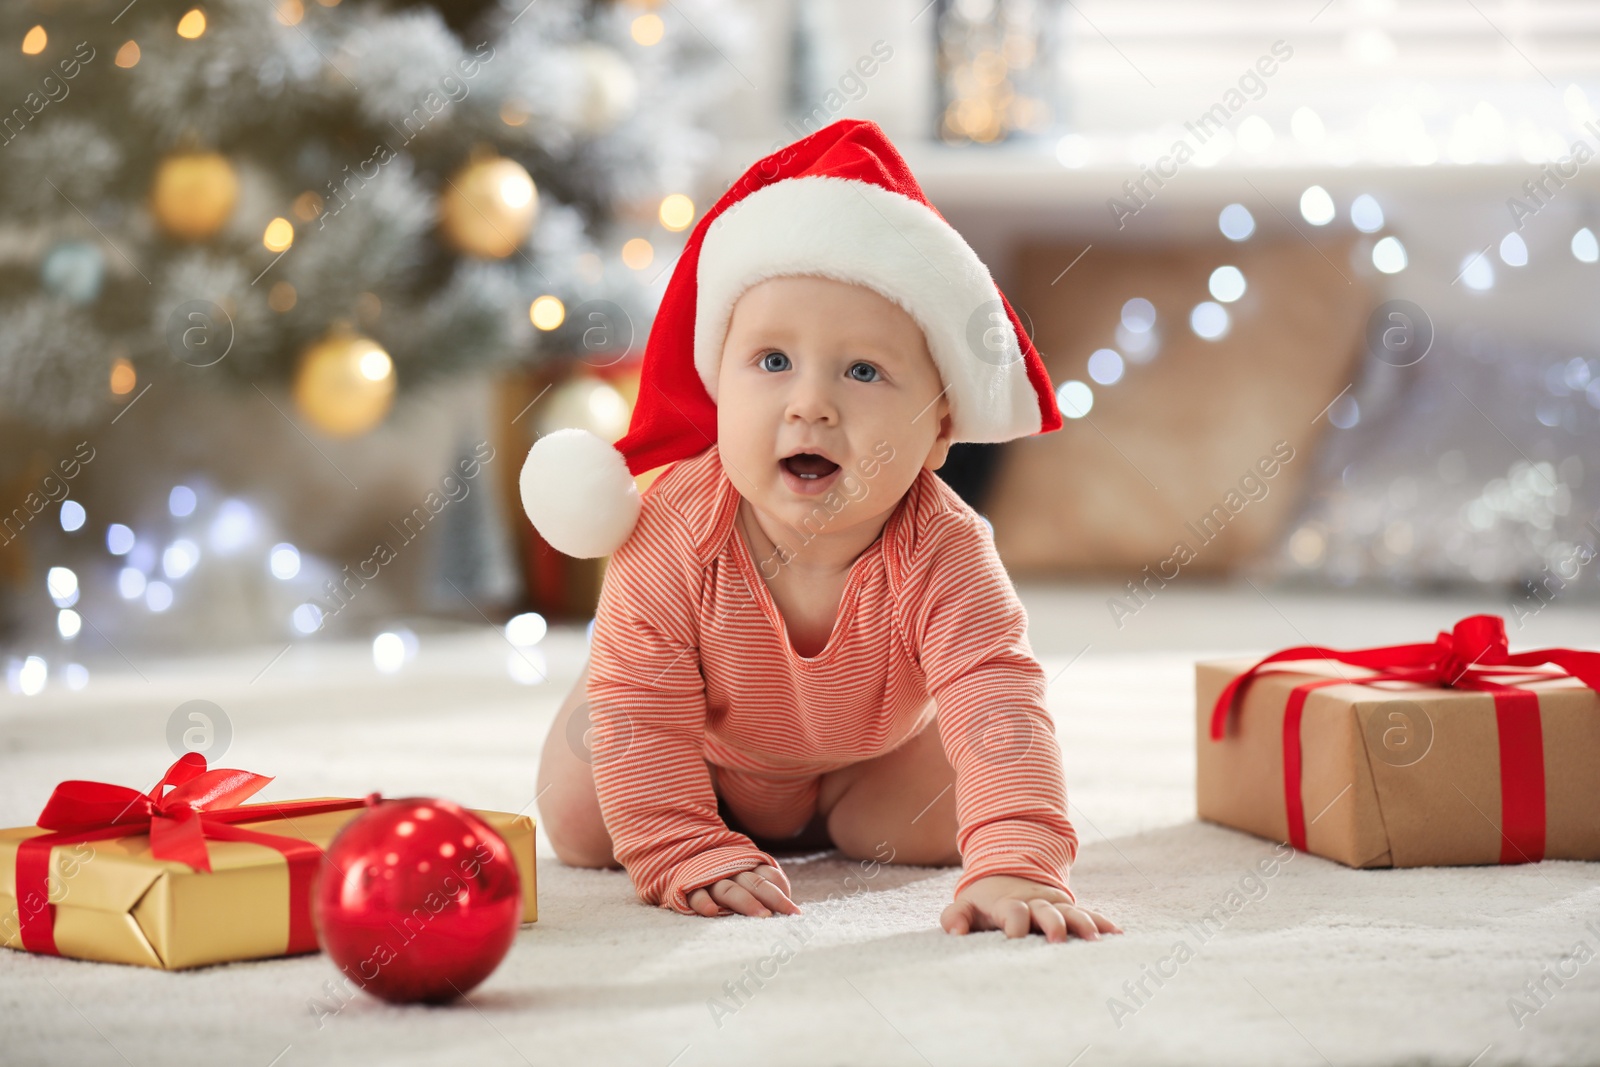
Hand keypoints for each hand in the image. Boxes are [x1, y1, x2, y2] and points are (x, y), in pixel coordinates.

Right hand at [686, 863, 801, 917]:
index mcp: (746, 867)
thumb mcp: (743, 874)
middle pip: (755, 883)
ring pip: (729, 890)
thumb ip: (763, 885)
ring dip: (746, 902)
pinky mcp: (689, 887)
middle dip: (773, 898)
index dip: (782, 889)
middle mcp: (730, 871)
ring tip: (763, 916)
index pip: (768, 875)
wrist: (681, 851)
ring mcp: (710, 879)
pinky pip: (696, 894)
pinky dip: (703, 902)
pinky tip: (711, 912)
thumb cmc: (721, 874)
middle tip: (788, 914)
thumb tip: (788, 907)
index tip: (795, 912)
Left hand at [940, 875, 1121, 941]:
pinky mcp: (1067, 908)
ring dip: (1083, 925)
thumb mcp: (965, 905)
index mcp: (1008, 903)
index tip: (1014, 938)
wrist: (1006, 874)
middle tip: (1057, 940)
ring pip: (1071, 912)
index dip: (1014, 923)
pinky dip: (1102, 922)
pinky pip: (1087, 914)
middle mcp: (1034, 902)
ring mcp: (1054, 905)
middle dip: (1052, 924)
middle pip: (1046, 911)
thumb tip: (956, 934)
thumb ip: (955, 918)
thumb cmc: (984, 901)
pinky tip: (1117, 935)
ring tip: (1095, 940)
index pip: (1012, 912)